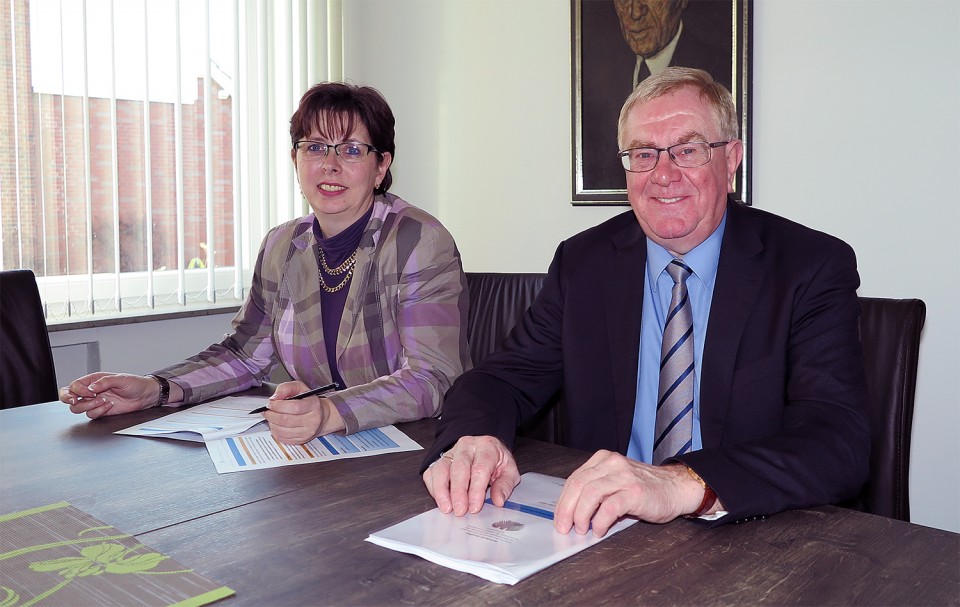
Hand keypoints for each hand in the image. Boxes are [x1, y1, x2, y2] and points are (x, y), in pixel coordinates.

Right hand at [59, 372, 165, 418]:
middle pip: (69, 396)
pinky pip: (91, 415)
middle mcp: (91, 391)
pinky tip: (110, 406)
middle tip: (75, 400)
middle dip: (68, 398)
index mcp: (93, 380)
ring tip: (104, 401)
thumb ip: (104, 382)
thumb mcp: (120, 378)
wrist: (145, 395)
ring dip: (89, 406)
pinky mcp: (100, 411)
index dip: (78, 390)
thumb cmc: (134, 383)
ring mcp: (95, 402)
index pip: (75, 385)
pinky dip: (99, 411)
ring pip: (78, 408)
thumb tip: (90, 387)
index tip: (90, 392)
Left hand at [265, 381, 344, 444]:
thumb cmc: (308, 401)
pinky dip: (275, 431)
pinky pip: (283, 438)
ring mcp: (307, 432)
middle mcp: (312, 420)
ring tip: (272, 417)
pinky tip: (277, 425)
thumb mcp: (299, 388)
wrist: (321, 416)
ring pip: (282, 430)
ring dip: (272, 423)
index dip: (278, 406)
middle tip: (267, 411)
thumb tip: (274, 398)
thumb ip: (285, 388)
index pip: (294, 407)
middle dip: (271, 415)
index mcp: (313, 405)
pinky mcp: (301, 440)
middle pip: (286, 420)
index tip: (271, 403)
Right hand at [421, 435, 520, 516]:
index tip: (474, 507)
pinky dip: (433, 488)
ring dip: (442, 490)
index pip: (479, 468)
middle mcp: (466, 446)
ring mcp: (451, 452)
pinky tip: (440, 500)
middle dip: (458, 492)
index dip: (476, 490)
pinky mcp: (440, 460)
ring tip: (446, 508)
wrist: (486, 448)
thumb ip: (505, 486)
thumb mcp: (509, 471)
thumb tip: (498, 501)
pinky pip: (431, 473)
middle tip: (460, 511)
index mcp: (486, 447)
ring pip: (441, 469)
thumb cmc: (496, 461)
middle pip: (459, 468)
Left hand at [554, 451, 704, 536]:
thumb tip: (573, 512)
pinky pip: (610, 506)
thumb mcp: (616, 481)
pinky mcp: (635, 492)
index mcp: (604, 460)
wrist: (676, 488)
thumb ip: (597, 490)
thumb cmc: (646, 488)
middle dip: (566, 509)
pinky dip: (600, 521)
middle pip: (578, 485)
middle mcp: (612, 464)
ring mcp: (624, 476)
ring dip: (581, 515)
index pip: (575, 479)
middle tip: (565, 527)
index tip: (559, 517)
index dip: (563, 501)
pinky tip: (599, 529)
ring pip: (590, 494)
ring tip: (582, 529)